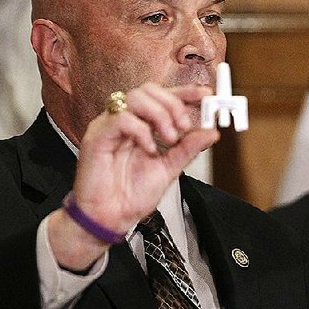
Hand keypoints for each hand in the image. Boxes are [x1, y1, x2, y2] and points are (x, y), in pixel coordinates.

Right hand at [48, 83, 218, 268]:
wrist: (112, 218)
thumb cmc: (132, 195)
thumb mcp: (170, 168)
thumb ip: (188, 148)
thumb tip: (210, 132)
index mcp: (142, 125)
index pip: (163, 96)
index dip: (185, 91)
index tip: (205, 94)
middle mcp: (125, 121)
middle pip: (149, 90)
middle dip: (173, 104)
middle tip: (185, 126)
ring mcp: (110, 126)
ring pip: (136, 97)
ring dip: (160, 114)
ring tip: (170, 139)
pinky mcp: (98, 136)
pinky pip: (121, 118)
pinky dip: (142, 131)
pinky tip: (149, 148)